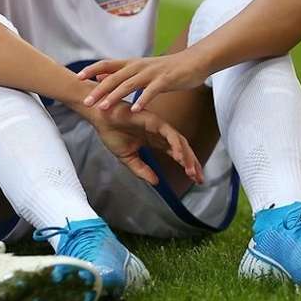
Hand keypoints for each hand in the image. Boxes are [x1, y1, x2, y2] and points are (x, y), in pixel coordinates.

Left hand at [79, 51, 208, 112]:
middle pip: (114, 77)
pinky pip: (151, 91)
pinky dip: (142, 100)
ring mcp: (151, 73)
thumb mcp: (139, 69)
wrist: (193, 62)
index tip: (77, 77)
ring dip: (115, 96)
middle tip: (86, 101)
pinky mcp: (165, 80)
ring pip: (129, 85)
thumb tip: (99, 76)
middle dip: (99, 90)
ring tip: (104, 108)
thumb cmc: (165, 68)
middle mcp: (138, 66)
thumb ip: (119, 73)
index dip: (91, 69)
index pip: (106, 64)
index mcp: (131, 63)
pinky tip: (134, 110)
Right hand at [83, 102, 204, 185]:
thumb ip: (141, 169)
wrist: (100, 117)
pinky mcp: (155, 121)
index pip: (176, 154)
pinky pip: (170, 134)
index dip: (187, 166)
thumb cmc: (111, 132)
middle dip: (193, 164)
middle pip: (183, 149)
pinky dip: (177, 145)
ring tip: (191, 172)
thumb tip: (156, 183)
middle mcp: (160, 134)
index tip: (195, 180)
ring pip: (180, 142)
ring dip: (187, 157)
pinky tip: (180, 157)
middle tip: (200, 179)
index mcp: (154, 140)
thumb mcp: (127, 157)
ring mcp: (159, 127)